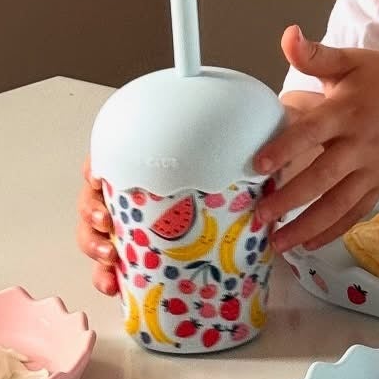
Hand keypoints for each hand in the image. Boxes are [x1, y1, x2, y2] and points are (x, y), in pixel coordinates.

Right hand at [77, 96, 317, 298]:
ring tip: (111, 261)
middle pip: (96, 197)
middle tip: (107, 228)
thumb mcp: (253, 135)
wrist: (263, 179)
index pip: (112, 156)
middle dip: (92, 217)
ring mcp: (139, 217)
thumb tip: (286, 93)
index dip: (96, 171)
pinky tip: (114, 285)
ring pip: (100, 232)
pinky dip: (109, 274)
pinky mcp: (145, 246)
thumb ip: (258, 122)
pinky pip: (118, 262)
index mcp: (154, 155)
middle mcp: (140, 184)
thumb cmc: (249, 153)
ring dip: (96, 248)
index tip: (98, 181)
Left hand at [252, 25, 378, 252]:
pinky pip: (357, 211)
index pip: (312, 132)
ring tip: (278, 243)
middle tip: (260, 215)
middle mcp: (361, 143)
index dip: (285, 149)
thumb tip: (288, 35)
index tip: (258, 165)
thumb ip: (314, 55)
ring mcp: (374, 167)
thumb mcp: (350, 60)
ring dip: (307, 226)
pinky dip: (334, 230)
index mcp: (348, 110)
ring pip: (339, 203)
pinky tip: (309, 243)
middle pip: (323, 177)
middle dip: (289, 199)